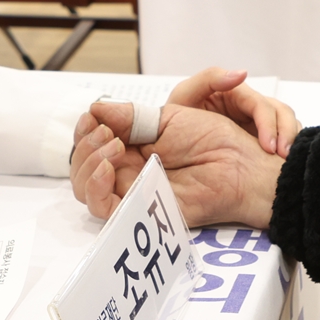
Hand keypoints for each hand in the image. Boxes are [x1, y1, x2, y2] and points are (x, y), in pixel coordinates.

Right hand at [72, 105, 280, 228]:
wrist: (238, 163)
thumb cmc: (213, 139)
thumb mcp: (167, 116)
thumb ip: (130, 116)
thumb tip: (95, 109)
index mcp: (133, 145)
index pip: (91, 142)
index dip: (84, 130)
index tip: (92, 118)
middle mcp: (128, 169)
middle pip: (81, 165)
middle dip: (85, 145)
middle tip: (107, 135)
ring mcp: (132, 190)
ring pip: (85, 187)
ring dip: (88, 163)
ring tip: (112, 148)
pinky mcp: (139, 210)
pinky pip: (103, 208)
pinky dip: (95, 187)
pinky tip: (107, 169)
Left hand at [167, 66, 301, 153]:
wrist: (171, 149)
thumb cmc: (174, 120)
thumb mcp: (185, 96)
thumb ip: (208, 80)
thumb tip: (242, 74)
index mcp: (235, 93)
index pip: (260, 104)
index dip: (268, 123)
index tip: (268, 146)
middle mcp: (249, 106)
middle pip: (281, 113)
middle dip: (285, 134)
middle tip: (281, 158)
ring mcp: (257, 123)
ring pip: (287, 125)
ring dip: (290, 142)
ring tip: (285, 164)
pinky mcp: (262, 139)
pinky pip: (284, 140)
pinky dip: (288, 149)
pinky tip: (282, 167)